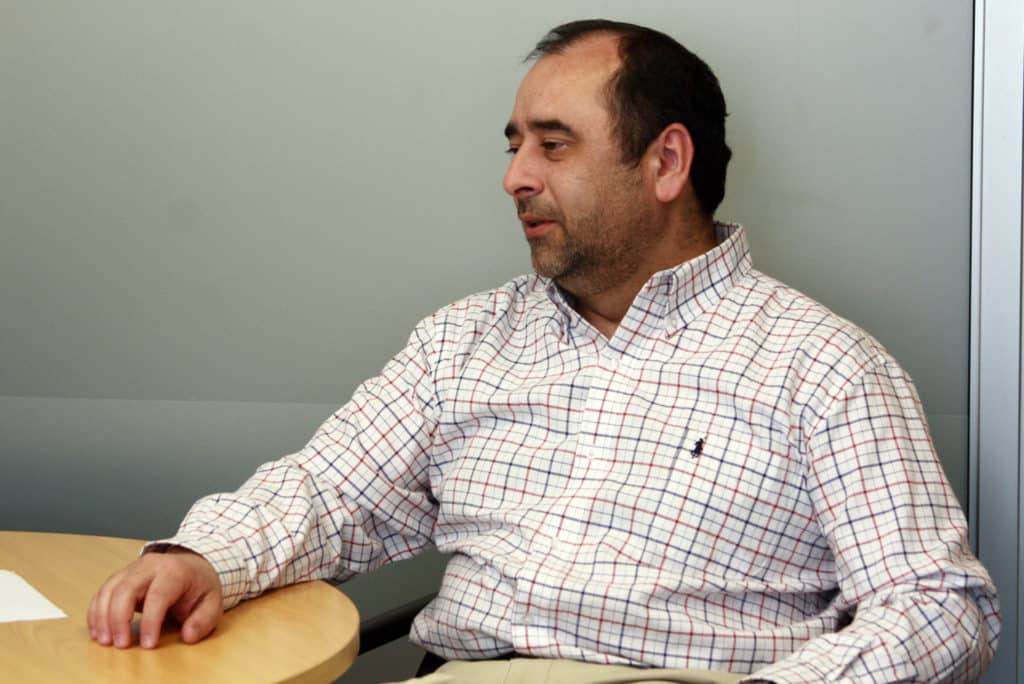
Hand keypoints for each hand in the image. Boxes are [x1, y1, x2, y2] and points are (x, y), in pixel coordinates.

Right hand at [87, 548, 222, 648]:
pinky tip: (98, 631)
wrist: (192, 566)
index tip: (148, 645)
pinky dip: (96, 612)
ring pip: (109, 589)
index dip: (151, 621)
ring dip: (102, 617)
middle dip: (119, 619)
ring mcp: (132, 569)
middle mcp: (150, 566)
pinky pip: (102, 592)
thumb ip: (203, 620)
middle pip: (126, 589)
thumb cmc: (199, 586)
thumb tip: (188, 636)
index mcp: (175, 571)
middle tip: (120, 644)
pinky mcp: (121, 577)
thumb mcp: (212, 602)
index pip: (158, 595)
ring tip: (105, 641)